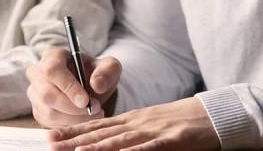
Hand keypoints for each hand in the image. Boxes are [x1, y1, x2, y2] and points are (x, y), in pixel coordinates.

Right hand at [26, 47, 121, 127]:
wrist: (91, 88)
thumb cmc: (97, 74)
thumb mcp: (109, 68)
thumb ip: (107, 72)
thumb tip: (97, 85)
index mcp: (53, 56)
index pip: (53, 70)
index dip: (68, 87)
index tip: (86, 101)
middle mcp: (38, 73)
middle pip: (47, 94)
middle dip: (73, 108)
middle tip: (95, 109)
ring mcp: (35, 93)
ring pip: (49, 112)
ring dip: (74, 119)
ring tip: (93, 114)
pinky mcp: (38, 111)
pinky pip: (50, 124)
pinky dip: (70, 126)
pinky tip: (83, 119)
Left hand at [47, 97, 218, 150]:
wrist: (211, 115)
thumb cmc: (180, 123)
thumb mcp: (149, 125)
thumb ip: (128, 134)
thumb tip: (104, 143)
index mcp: (132, 120)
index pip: (96, 126)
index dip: (73, 132)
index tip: (51, 138)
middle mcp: (138, 123)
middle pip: (102, 133)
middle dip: (76, 140)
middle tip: (52, 145)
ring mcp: (154, 131)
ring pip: (121, 140)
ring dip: (98, 147)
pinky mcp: (172, 140)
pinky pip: (151, 147)